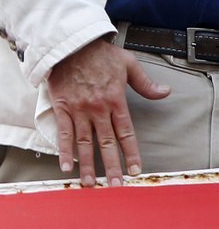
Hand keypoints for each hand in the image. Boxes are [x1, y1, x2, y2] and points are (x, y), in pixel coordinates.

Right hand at [48, 39, 169, 187]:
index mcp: (116, 101)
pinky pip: (63, 133)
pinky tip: (66, 166)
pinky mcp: (62, 107)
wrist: (70, 43)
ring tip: (90, 183)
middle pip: (106, 143)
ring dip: (88, 165)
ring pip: (84, 142)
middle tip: (115, 185)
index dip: (131, 153)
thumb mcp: (128, 63)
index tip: (135, 170)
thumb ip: (145, 82)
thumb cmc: (98, 53)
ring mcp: (79, 110)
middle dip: (111, 166)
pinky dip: (64, 150)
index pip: (126, 133)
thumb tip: (165, 92)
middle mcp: (98, 109)